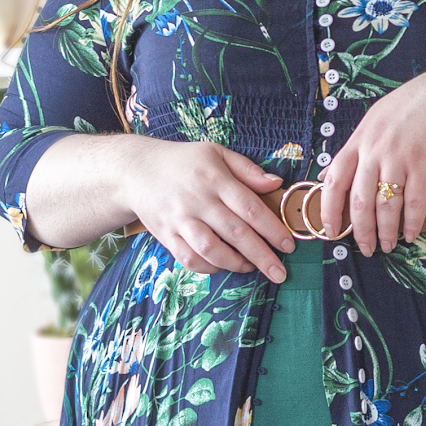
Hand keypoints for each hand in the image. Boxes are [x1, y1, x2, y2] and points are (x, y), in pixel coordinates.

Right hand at [121, 139, 294, 280]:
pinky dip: (209, 268)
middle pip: (236, 233)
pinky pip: (190, 259)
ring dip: (236, 264)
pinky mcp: (166, 236)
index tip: (288, 245)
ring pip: (212, 250)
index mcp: (215, 178)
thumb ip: (247, 169)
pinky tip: (224, 266)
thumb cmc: (183, 161)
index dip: (272, 229)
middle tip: (279, 272)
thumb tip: (277, 184)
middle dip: (262, 256)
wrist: (136, 170)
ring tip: (251, 267)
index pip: (250, 208)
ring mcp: (180, 221)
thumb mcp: (216, 153)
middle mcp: (198, 201)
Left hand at [319, 64, 425, 255]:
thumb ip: (350, 152)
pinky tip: (410, 234)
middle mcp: (375, 150)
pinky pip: (416, 201)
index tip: (331, 231)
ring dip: (387, 231)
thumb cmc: (407, 109)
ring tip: (388, 245)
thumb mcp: (371, 123)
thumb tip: (325, 179)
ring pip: (387, 206)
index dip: (329, 210)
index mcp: (358, 141)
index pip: (335, 181)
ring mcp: (400, 156)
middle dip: (361, 231)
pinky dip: (412, 222)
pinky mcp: (425, 163)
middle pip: (361, 201)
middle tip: (366, 248)